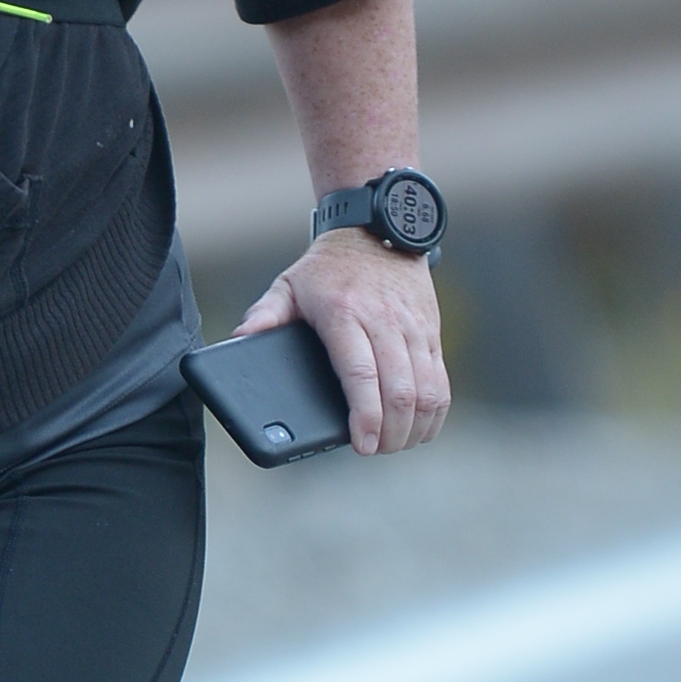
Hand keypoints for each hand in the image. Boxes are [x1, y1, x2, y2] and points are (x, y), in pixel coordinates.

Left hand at [235, 234, 450, 456]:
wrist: (376, 231)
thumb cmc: (326, 268)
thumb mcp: (288, 285)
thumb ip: (265, 315)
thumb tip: (239, 340)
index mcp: (344, 314)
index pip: (360, 373)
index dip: (366, 415)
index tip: (362, 444)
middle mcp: (384, 321)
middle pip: (400, 390)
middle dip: (391, 432)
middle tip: (375, 450)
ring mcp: (412, 327)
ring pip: (427, 389)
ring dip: (416, 426)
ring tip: (396, 444)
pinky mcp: (431, 331)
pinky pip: (442, 380)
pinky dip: (435, 411)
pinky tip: (422, 428)